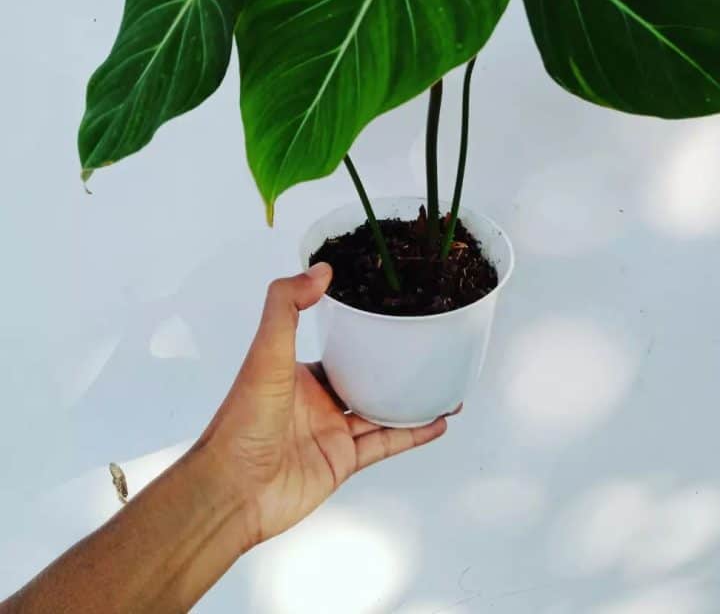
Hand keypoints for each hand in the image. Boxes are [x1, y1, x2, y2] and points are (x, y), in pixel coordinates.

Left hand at [197, 263, 448, 548]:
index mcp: (298, 372)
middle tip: (429, 349)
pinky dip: (412, 433)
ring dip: (412, 399)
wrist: (235, 489)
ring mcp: (332, 432)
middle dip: (395, 365)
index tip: (394, 315)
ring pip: (381, 410)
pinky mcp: (343, 462)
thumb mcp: (265, 352)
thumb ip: (287, 306)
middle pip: (365, 378)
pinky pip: (385, 444)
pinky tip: (437, 421)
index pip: (338, 347)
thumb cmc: (243, 419)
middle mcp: (317, 401)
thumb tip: (321, 270)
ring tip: (445, 382)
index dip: (364, 332)